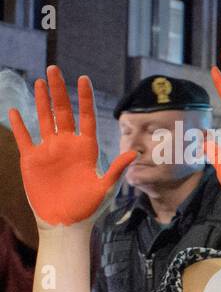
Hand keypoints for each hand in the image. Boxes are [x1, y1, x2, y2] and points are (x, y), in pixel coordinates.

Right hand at [8, 67, 132, 227]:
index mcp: (86, 148)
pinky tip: (14, 111)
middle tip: (54, 69)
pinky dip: (19, 125)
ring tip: (39, 81)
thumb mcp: (105, 188)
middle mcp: (67, 145)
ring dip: (41, 101)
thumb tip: (134, 153)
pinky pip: (24, 138)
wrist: (65, 223)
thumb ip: (116, 169)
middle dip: (58, 91)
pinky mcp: (32, 160)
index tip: (83, 78)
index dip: (84, 98)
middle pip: (63, 112)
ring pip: (44, 119)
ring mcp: (49, 151)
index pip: (85, 117)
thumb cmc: (88, 208)